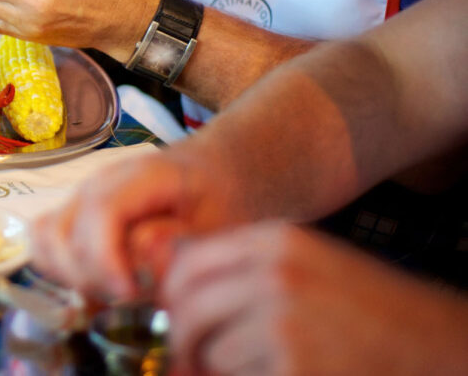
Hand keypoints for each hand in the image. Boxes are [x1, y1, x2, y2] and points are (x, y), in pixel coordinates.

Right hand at [32, 151, 226, 300]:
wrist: (212, 171)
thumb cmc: (219, 198)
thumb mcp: (220, 222)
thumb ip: (182, 243)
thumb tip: (141, 262)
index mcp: (142, 176)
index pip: (100, 212)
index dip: (106, 260)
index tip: (130, 295)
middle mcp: (100, 183)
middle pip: (63, 231)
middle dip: (89, 277)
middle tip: (129, 299)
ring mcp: (81, 197)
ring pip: (45, 239)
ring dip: (70, 276)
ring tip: (111, 293)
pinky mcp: (73, 215)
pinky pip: (44, 243)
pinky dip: (59, 270)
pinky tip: (96, 286)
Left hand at [164, 222, 467, 374]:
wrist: (436, 343)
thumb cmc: (366, 308)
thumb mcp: (306, 263)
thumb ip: (241, 267)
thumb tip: (169, 282)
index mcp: (274, 242)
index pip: (187, 263)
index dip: (172, 296)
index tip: (173, 316)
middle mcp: (274, 274)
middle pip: (187, 308)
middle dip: (185, 340)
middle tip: (195, 358)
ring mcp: (283, 321)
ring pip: (210, 351)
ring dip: (223, 367)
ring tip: (269, 362)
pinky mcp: (293, 367)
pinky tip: (291, 371)